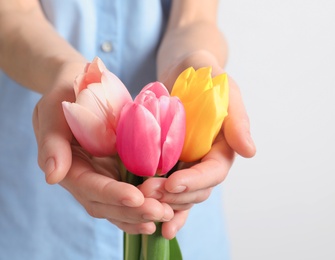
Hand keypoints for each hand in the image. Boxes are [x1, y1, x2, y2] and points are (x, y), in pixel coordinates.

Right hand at [32, 64, 172, 234]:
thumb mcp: (53, 111)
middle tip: (161, 212)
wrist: (84, 85)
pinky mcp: (119, 173)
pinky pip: (131, 197)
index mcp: (69, 168)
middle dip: (133, 211)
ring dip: (142, 214)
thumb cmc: (67, 93)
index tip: (136, 198)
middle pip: (106, 205)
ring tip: (167, 214)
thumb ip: (52, 142)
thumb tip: (52, 177)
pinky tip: (167, 211)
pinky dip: (145, 207)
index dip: (112, 195)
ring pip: (120, 207)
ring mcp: (103, 178)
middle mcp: (86, 180)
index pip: (90, 188)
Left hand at [140, 51, 255, 238]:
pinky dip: (160, 204)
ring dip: (164, 202)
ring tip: (142, 202)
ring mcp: (186, 165)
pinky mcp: (167, 163)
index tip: (173, 183)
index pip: (214, 172)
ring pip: (181, 195)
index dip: (196, 181)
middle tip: (149, 194)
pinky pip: (166, 188)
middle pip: (197, 190)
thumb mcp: (226, 90)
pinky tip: (150, 220)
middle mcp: (205, 161)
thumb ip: (237, 119)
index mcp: (223, 148)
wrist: (183, 69)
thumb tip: (250, 151)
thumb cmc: (208, 76)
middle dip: (175, 196)